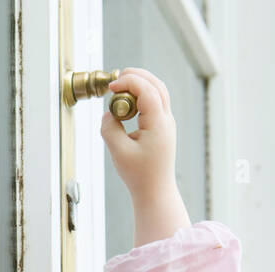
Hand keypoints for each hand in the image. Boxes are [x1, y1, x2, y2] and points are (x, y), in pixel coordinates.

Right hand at [101, 68, 190, 243]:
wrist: (155, 191)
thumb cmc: (140, 176)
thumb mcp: (119, 152)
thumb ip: (110, 129)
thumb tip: (108, 114)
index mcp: (158, 124)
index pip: (147, 90)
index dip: (128, 82)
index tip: (111, 88)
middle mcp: (166, 120)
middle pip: (156, 84)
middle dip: (136, 76)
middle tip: (116, 78)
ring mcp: (166, 122)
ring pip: (158, 91)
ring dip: (140, 84)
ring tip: (120, 88)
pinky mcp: (162, 127)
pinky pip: (154, 102)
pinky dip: (141, 95)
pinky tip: (127, 102)